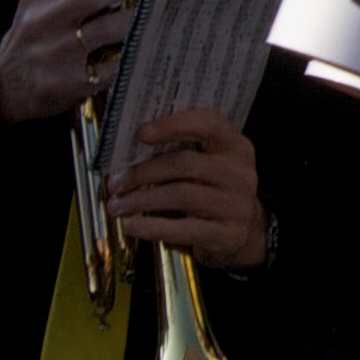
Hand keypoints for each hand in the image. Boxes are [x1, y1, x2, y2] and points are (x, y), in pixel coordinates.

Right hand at [0, 0, 144, 123]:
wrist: (8, 83)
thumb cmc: (44, 28)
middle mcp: (43, 18)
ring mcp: (53, 53)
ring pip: (106, 31)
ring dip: (143, 21)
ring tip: (174, 13)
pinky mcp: (65, 84)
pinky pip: (110, 71)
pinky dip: (134, 60)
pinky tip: (157, 51)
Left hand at [106, 108, 269, 269]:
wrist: (244, 232)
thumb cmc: (213, 192)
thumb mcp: (207, 165)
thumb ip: (180, 152)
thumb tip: (129, 153)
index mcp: (235, 146)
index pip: (208, 124)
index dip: (173, 125)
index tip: (140, 133)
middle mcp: (241, 173)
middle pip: (184, 163)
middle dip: (142, 172)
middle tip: (115, 183)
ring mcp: (237, 205)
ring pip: (181, 195)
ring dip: (141, 200)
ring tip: (117, 206)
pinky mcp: (229, 235)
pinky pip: (184, 229)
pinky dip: (152, 227)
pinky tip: (132, 226)